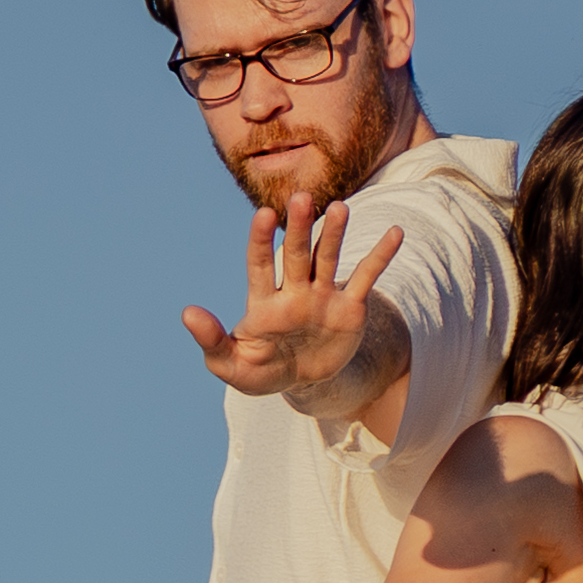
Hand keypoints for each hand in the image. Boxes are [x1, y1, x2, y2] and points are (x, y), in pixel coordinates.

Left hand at [182, 194, 404, 412]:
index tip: (264, 216)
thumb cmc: (261, 371)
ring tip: (339, 208)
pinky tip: (395, 233)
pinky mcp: (349, 307)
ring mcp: (323, 295)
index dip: (262, 241)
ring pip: (329, 258)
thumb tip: (187, 313)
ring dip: (334, 234)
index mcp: (263, 302)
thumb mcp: (231, 365)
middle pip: (297, 254)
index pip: (259, 264)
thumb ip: (212, 341)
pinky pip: (366, 277)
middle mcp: (294, 290)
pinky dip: (380, 256)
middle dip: (299, 228)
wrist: (303, 383)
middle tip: (301, 199)